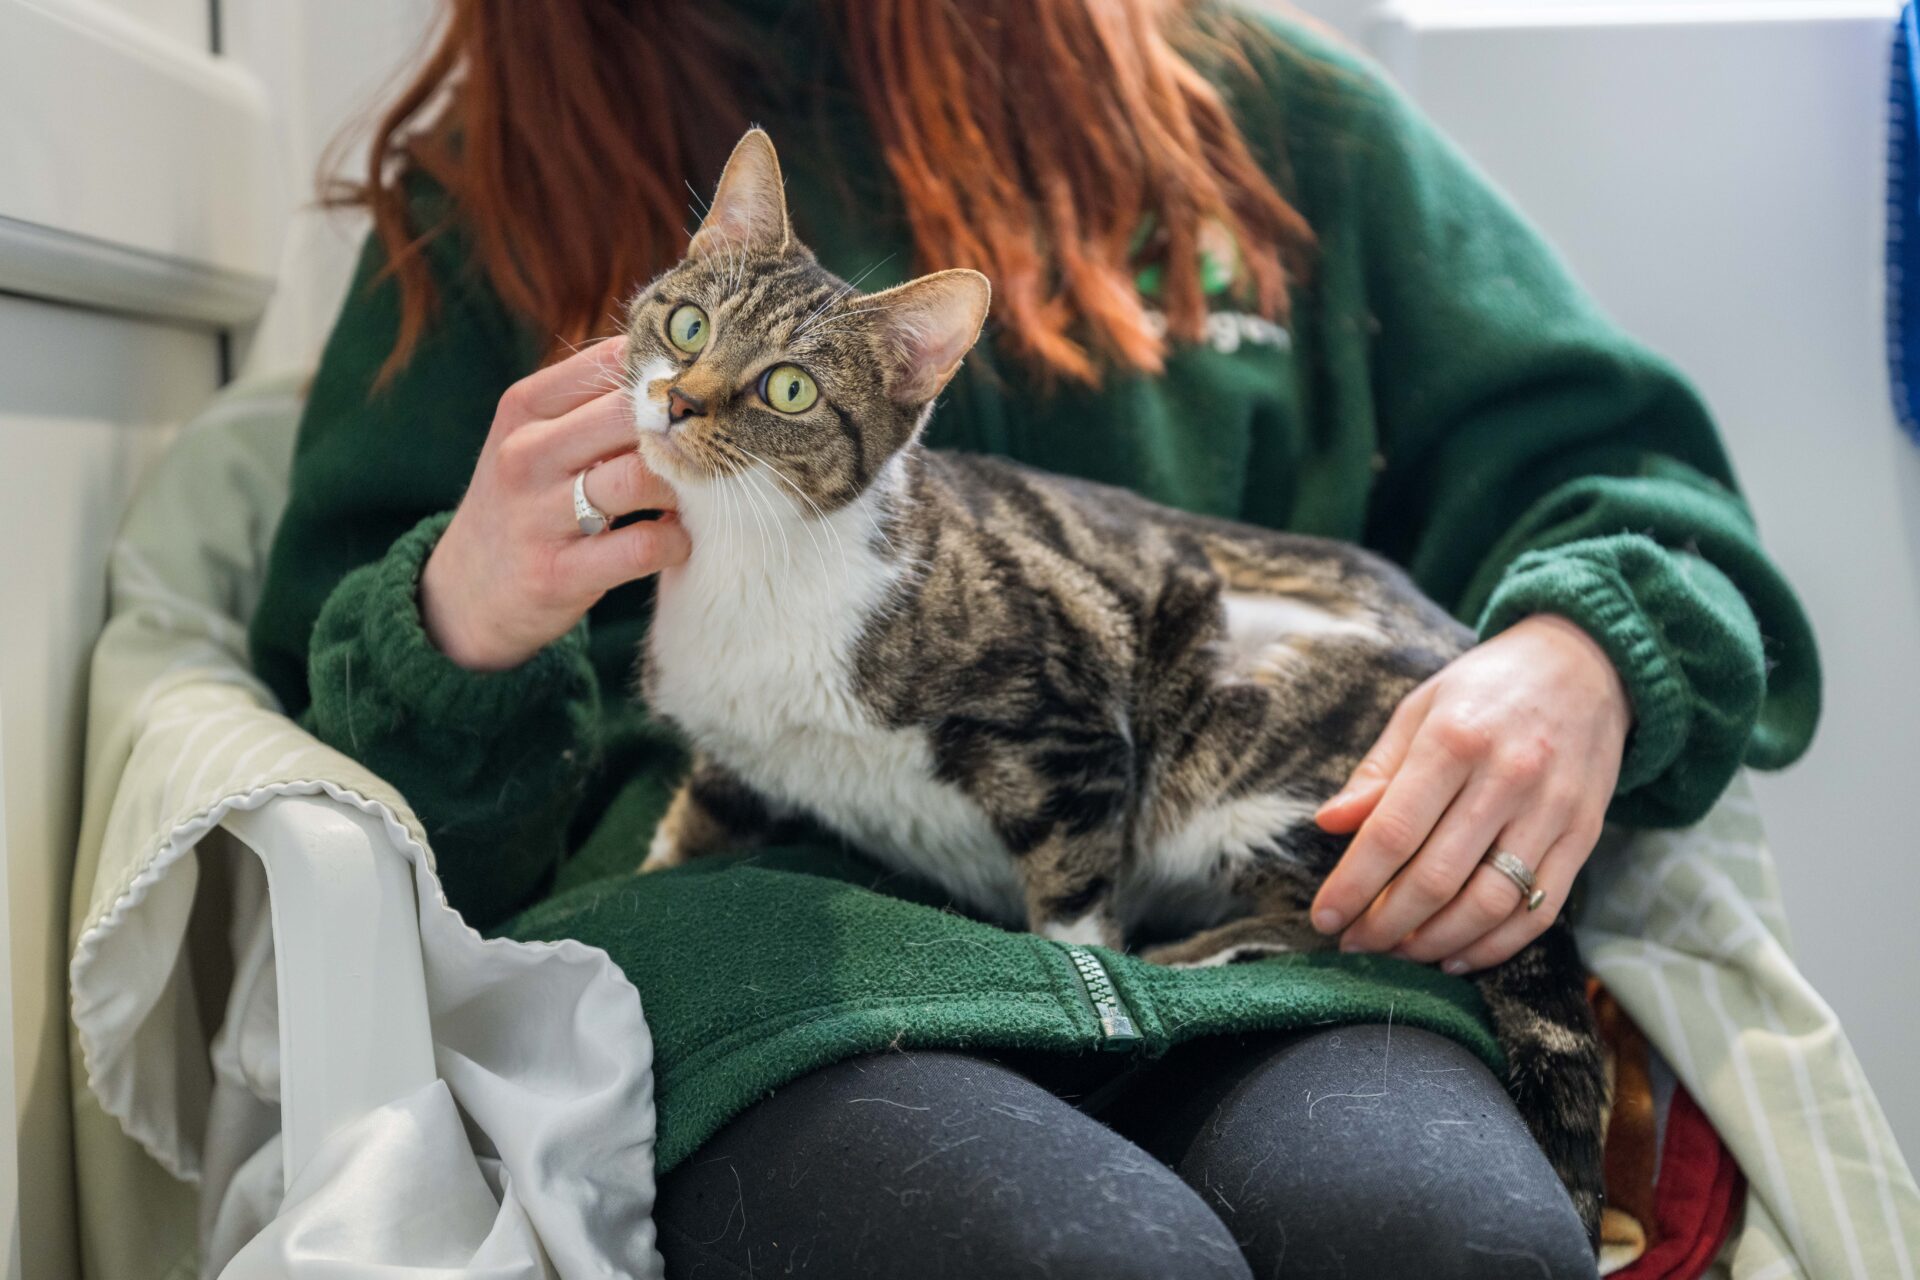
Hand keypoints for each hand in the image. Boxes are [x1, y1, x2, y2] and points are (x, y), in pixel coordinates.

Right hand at [421, 337, 689, 670]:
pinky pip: (641, 545)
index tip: (701, 392)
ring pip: (639, 478)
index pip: (611, 361)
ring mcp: (538, 515)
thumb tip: (682, 369)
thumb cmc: (526, 502)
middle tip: (710, 448)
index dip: (669, 372)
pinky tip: (675, 539)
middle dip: (682, 430)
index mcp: (524, 407)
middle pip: (631, 415)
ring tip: (692, 495)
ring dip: (683, 487)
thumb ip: (594, 403)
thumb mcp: (537, 438)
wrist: (466, 592)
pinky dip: (675, 541)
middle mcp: (525, 453)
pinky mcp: (558, 573)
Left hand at [1309, 614, 1630, 972]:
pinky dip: (1495, 945)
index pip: (1393, 831)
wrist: (1586, 665)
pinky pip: (1539, 909)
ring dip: (1437, 941)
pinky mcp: (1585, 835)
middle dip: (1386, 924)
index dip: (1353, 884)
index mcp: (1454, 739)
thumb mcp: (1420, 709)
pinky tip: (1456, 956)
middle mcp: (1507, 777)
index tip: (1324, 917)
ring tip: (1399, 953)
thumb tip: (1328, 823)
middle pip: (1437, 877)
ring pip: (1489, 903)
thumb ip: (1377, 771)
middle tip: (1355, 944)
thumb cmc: (1486, 688)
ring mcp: (1552, 810)